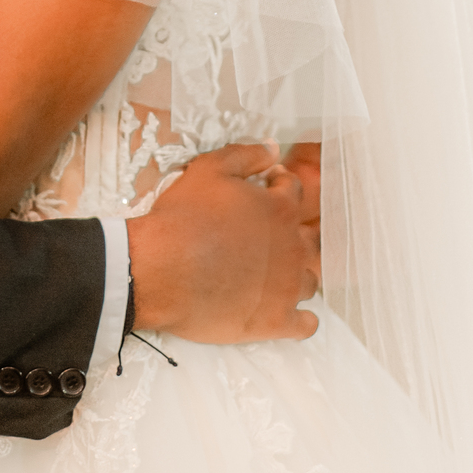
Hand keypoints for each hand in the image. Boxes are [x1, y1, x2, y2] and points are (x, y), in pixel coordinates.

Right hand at [126, 143, 319, 342]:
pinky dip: (303, 319)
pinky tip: (291, 313)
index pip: (294, 191)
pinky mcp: (277, 323)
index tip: (267, 189)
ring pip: (309, 280)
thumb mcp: (209, 169)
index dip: (279, 187)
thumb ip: (246, 155)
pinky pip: (306, 325)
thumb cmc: (184, 216)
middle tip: (266, 238)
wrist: (163, 270)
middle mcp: (293, 248)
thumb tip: (273, 148)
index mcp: (280, 209)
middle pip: (309, 239)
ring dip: (297, 274)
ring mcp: (288, 288)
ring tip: (273, 275)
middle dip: (292, 234)